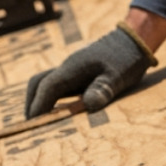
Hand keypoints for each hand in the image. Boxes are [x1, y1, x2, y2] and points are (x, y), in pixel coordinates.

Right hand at [24, 23, 157, 117]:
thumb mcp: (119, 76)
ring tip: (42, 121)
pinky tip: (58, 111)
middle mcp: (67, 67)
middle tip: (33, 126)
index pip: (48, 86)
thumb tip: (88, 104)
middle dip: (32, 104)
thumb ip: (103, 89)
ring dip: (39, 100)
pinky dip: (50, 98)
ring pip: (44, 82)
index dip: (38, 106)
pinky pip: (56, 84)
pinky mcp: (76, 72)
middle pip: (37, 83)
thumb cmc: (127, 58)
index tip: (33, 124)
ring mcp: (70, 69)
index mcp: (74, 67)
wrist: (133, 39)